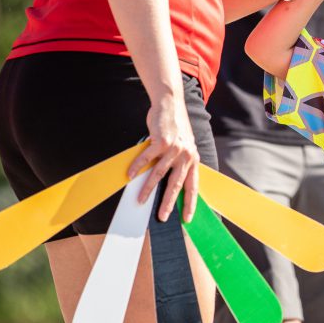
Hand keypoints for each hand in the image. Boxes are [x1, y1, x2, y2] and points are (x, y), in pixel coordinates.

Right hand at [128, 94, 199, 222]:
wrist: (171, 105)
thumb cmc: (175, 128)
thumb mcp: (183, 147)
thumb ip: (179, 163)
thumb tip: (167, 183)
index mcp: (193, 160)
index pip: (193, 186)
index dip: (191, 203)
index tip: (188, 218)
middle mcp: (187, 156)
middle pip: (176, 185)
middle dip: (169, 203)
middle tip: (162, 217)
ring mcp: (174, 149)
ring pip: (159, 174)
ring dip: (148, 189)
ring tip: (141, 201)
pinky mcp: (161, 141)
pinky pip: (146, 158)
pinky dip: (137, 167)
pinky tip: (130, 175)